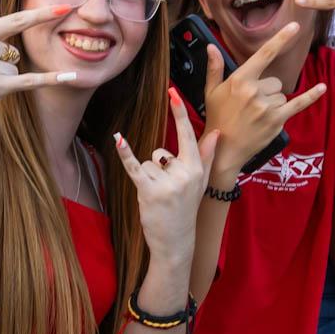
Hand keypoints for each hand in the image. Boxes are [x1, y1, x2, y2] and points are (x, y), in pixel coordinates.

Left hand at [114, 89, 218, 261]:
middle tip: (167, 191)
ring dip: (147, 178)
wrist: (175, 241)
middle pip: (161, 152)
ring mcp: (166, 182)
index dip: (179, 113)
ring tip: (157, 197)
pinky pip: (134, 166)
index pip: (188, 135)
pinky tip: (119, 140)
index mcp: (196, 169)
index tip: (172, 92)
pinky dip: (125, 154)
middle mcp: (184, 173)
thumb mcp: (200, 183)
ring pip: (148, 163)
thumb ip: (206, 155)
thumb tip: (216, 132)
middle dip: (158, 168)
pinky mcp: (148, 190)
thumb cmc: (186, 209)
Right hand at [203, 23, 326, 179]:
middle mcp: (255, 91)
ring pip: (281, 94)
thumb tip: (211, 47)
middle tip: (250, 106)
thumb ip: (215, 68)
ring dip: (273, 103)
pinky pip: (298, 104)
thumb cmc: (216, 119)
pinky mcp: (277, 120)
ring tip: (256, 115)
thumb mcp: (211, 92)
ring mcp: (267, 106)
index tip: (294, 26)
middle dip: (266, 91)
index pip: (265, 54)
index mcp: (240, 80)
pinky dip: (311, 96)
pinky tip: (322, 88)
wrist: (223, 149)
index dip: (281, 38)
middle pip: (274, 81)